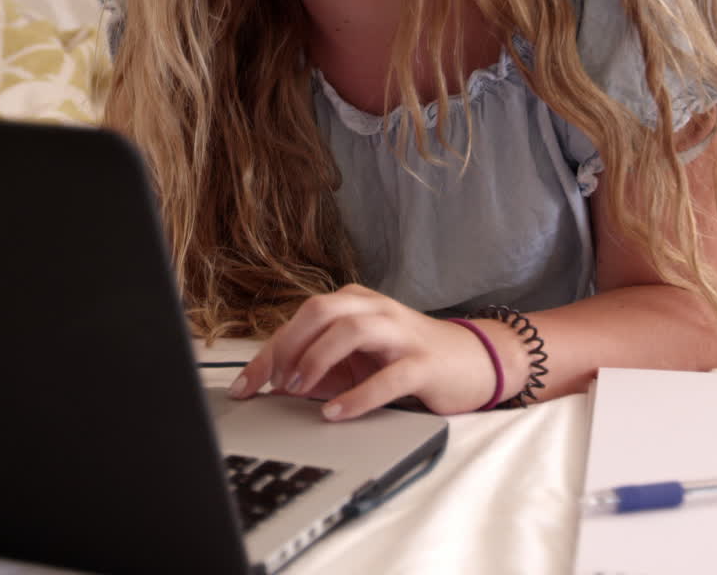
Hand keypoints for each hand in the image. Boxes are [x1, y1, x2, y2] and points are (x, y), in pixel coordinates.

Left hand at [227, 284, 519, 420]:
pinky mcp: (423, 362)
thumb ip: (318, 369)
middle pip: (318, 312)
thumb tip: (271, 388)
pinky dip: (356, 396)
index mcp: (353, 304)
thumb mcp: (356, 361)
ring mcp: (400, 332)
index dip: (266, 353)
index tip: (242, 386)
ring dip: (316, 360)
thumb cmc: (406, 359)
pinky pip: (387, 376)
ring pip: (350, 331)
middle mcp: (374, 309)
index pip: (299, 320)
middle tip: (271, 382)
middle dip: (286, 347)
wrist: (474, 361)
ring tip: (298, 389)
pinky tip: (335, 413)